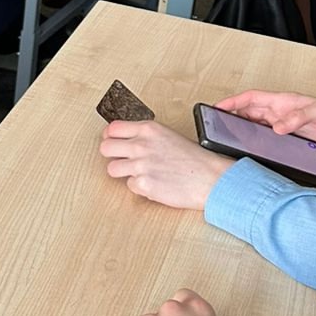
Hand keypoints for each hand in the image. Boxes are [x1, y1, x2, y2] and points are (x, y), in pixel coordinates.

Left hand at [100, 119, 232, 209]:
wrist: (210, 178)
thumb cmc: (196, 159)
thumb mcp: (169, 137)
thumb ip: (147, 137)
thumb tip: (126, 142)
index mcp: (149, 129)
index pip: (113, 128)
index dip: (110, 137)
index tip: (113, 141)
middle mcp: (141, 144)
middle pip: (105, 147)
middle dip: (112, 155)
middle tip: (122, 159)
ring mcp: (140, 165)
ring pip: (112, 169)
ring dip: (123, 173)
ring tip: (139, 173)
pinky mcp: (143, 184)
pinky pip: (129, 186)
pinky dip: (139, 187)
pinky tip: (153, 183)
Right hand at [214, 89, 315, 151]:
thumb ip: (300, 117)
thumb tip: (278, 126)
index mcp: (284, 102)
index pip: (252, 98)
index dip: (234, 101)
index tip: (218, 107)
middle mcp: (281, 112)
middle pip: (249, 112)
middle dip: (231, 117)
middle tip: (216, 127)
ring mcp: (283, 126)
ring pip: (255, 126)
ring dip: (242, 130)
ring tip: (227, 139)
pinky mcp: (288, 139)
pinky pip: (266, 139)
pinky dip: (255, 142)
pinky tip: (250, 151)